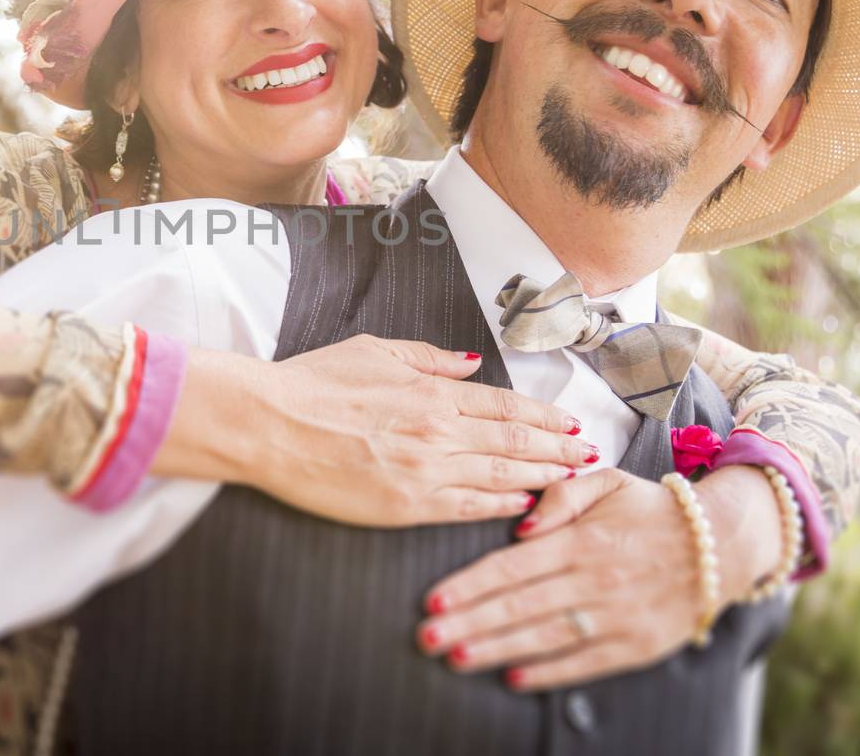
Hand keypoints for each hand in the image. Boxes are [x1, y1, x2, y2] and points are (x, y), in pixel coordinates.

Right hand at [154, 334, 594, 526]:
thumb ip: (429, 358)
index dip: (544, 418)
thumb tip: (471, 364)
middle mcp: (438, 431)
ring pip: (501, 477)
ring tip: (573, 481)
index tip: (570, 424)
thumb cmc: (313, 383)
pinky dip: (501, 508)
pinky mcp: (405, 506)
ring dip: (542, 478)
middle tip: (590, 456)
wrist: (269, 423)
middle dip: (558, 450)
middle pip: (515, 443)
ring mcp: (425, 471)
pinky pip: (466, 508)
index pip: (505, 408)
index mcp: (431, 392)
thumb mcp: (374, 350)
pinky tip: (524, 507)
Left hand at [415, 465, 781, 688]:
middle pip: (520, 605)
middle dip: (470, 623)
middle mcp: (596, 579)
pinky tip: (514, 678)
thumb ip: (560, 494)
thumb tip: (520, 525)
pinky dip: (550, 673)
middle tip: (427, 638)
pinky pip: (586, 663)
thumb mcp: (606, 482)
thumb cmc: (650, 509)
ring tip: (456, 659)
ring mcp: (617, 615)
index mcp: (582, 538)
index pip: (513, 566)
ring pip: (546, 637)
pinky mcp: (638, 645)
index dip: (469, 584)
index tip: (433, 600)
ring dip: (498, 650)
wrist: (722, 543)